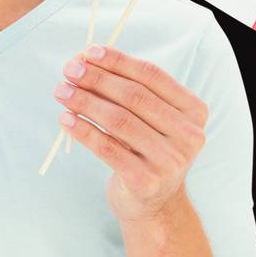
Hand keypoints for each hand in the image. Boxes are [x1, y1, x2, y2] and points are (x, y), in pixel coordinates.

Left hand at [53, 43, 208, 221]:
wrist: (155, 204)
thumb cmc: (147, 150)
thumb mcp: (151, 119)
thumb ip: (129, 91)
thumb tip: (86, 61)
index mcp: (194, 111)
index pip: (152, 76)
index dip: (118, 61)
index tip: (89, 52)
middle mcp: (189, 135)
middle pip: (134, 97)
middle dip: (97, 79)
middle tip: (69, 70)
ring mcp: (170, 161)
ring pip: (119, 121)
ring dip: (85, 102)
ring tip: (61, 91)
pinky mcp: (146, 181)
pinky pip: (107, 148)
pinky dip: (83, 131)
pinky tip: (65, 119)